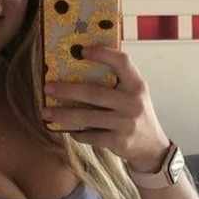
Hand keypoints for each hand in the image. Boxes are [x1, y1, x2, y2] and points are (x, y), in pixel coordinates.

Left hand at [43, 46, 169, 174]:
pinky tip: (68, 130)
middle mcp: (132, 102)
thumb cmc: (136, 115)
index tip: (82, 51)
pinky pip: (90, 136)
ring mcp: (125, 123)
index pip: (122, 62)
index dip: (102, 53)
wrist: (152, 147)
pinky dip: (77, 133)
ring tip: (46, 112)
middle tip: (48, 88)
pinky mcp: (118, 142)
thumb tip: (80, 67)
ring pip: (87, 117)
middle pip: (93, 93)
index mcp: (137, 85)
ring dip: (63, 114)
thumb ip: (118, 82)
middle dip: (66, 90)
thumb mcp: (134, 94)